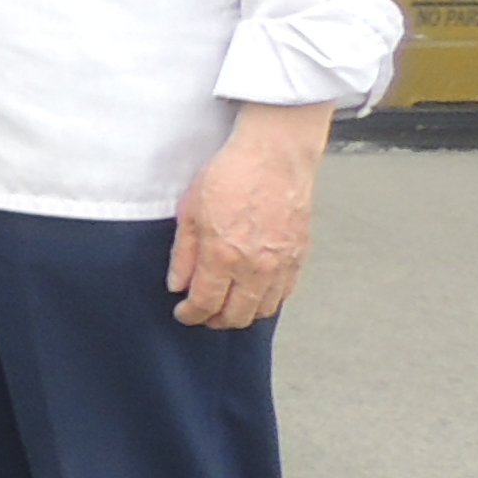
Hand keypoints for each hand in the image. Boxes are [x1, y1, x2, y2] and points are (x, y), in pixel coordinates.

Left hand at [169, 102, 328, 327]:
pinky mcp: (300, 258)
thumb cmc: (229, 176)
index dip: (191, 315)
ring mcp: (281, 265)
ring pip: (262, 310)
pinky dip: (265, 301)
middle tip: (203, 312)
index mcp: (223, 255)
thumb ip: (184, 254)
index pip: (206, 303)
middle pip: (236, 316)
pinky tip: (251, 292)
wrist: (273, 158)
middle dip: (215, 320)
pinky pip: (282, 295)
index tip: (184, 314)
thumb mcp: (190, 211)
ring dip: (241, 314)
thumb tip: (178, 285)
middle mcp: (255, 268)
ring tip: (226, 304)